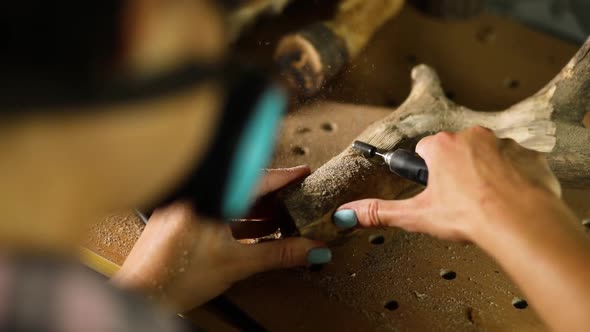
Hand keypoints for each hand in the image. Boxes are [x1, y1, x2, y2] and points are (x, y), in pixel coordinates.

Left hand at [112, 166, 329, 312]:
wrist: (144, 295)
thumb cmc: (174, 278)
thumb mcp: (237, 264)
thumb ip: (278, 254)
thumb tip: (310, 249)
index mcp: (210, 196)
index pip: (258, 178)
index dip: (285, 176)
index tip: (304, 174)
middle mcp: (197, 194)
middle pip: (246, 187)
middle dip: (275, 196)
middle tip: (297, 199)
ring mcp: (189, 205)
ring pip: (233, 199)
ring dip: (258, 210)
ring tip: (282, 219)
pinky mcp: (185, 217)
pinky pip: (220, 209)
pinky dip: (241, 218)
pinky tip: (256, 230)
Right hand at [333, 126, 560, 241]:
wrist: (519, 221)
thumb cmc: (470, 215)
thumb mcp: (417, 215)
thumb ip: (380, 212)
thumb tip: (349, 212)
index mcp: (441, 146)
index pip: (426, 150)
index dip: (428, 172)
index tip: (434, 188)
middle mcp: (471, 137)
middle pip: (457, 150)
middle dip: (456, 171)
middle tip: (459, 200)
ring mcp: (502, 144)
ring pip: (487, 156)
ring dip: (484, 173)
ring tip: (484, 202)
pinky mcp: (529, 155)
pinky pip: (516, 163)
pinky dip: (512, 178)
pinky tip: (507, 199)